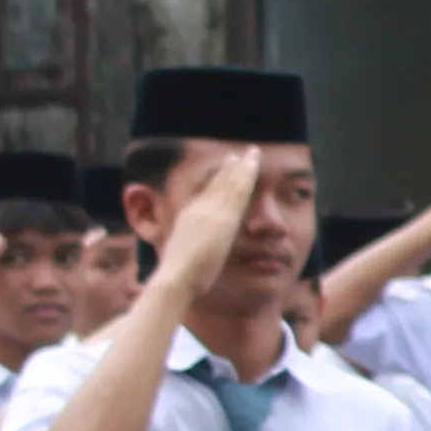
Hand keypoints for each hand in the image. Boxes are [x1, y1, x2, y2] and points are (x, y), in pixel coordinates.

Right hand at [155, 147, 268, 293]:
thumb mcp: (183, 258)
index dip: (213, 180)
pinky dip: (246, 173)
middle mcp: (199, 209)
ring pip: (229, 181)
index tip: (222, 168)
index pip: (203, 193)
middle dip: (229, 167)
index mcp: (188, 218)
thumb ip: (190, 253)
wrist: (178, 278)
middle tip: (238, 154)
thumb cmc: (179, 277)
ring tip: (251, 152)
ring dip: (241, 165)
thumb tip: (187, 259)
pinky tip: (253, 163)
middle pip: (216, 182)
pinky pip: (238, 188)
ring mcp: (211, 211)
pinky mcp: (225, 216)